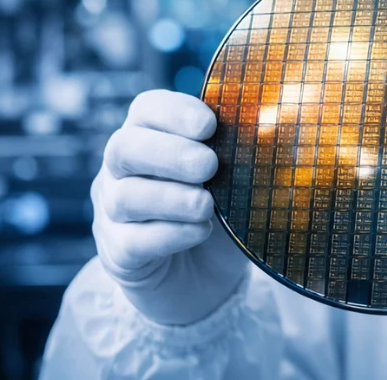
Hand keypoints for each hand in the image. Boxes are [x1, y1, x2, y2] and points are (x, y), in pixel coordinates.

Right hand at [93, 90, 248, 325]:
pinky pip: (133, 241)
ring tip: (206, 205)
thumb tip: (272, 133)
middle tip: (209, 165)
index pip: (146, 110)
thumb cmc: (222, 212)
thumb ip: (243, 154)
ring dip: (170, 198)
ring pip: (124, 197)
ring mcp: (114, 213)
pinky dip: (170, 234)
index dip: (174, 113)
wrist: (206, 275)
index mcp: (150, 137)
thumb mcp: (237, 178)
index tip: (210, 125)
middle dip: (170, 154)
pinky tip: (200, 231)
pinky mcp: (119, 254)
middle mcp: (122, 171)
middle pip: (124, 148)